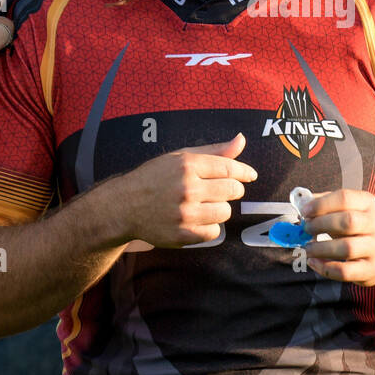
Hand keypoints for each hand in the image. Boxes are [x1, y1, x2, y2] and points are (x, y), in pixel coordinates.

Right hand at [100, 133, 257, 248]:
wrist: (124, 206)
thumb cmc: (154, 178)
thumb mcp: (180, 157)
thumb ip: (214, 151)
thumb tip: (241, 140)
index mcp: (187, 165)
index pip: (229, 168)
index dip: (244, 172)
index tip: (250, 175)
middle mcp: (186, 188)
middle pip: (232, 190)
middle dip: (231, 189)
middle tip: (220, 190)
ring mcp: (184, 213)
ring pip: (225, 212)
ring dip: (220, 209)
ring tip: (204, 205)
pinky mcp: (182, 234)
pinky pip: (213, 232)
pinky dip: (209, 227)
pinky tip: (196, 219)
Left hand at [300, 189, 374, 286]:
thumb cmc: (361, 228)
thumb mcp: (351, 209)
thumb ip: (327, 204)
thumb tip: (303, 203)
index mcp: (369, 204)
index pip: (345, 198)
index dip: (321, 204)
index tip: (305, 211)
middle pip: (348, 222)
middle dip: (321, 225)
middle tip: (306, 229)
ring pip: (347, 248)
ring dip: (320, 248)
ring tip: (308, 248)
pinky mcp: (372, 270)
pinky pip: (346, 271)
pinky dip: (325, 268)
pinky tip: (314, 263)